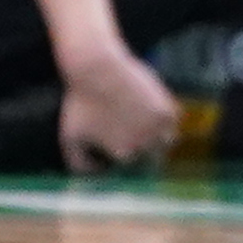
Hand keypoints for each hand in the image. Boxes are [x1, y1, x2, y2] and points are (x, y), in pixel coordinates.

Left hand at [58, 44, 178, 172]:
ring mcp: (160, 128)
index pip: (131, 167)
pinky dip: (166, 120)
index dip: (123, 156)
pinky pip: (173, 123)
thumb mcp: (69, 137)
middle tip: (130, 132)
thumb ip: (78, 165)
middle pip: (151, 158)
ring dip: (158, 138)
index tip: (115, 143)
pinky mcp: (169, 110)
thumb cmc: (81, 102)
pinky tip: (151, 110)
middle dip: (142, 150)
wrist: (97, 67)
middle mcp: (146, 145)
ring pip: (165, 143)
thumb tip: (96, 175)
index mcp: (125, 156)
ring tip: (143, 125)